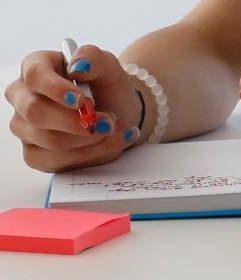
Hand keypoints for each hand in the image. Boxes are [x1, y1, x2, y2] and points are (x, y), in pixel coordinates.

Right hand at [4, 45, 141, 172]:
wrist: (120, 113)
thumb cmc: (106, 86)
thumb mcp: (108, 66)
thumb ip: (93, 57)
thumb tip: (78, 66)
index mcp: (35, 68)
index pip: (35, 76)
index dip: (56, 89)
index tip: (81, 101)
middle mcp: (23, 97)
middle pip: (36, 113)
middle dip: (77, 123)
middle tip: (108, 122)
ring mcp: (26, 127)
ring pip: (50, 141)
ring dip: (90, 141)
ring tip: (112, 130)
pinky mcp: (36, 154)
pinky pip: (56, 162)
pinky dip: (89, 156)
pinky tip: (108, 144)